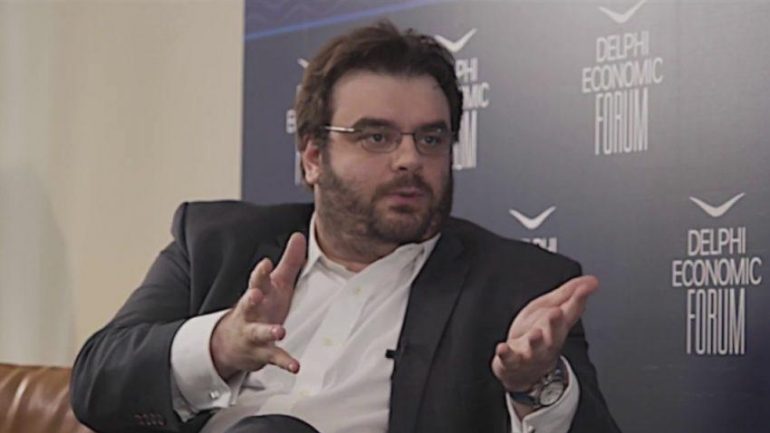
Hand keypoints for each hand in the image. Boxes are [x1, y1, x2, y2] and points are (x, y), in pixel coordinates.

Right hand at [210, 232, 306, 378]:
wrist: (234, 344)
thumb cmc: (262, 309)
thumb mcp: (276, 285)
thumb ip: (289, 262)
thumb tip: (300, 236)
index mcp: (258, 294)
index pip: (256, 280)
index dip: (260, 272)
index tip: (265, 262)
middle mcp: (251, 314)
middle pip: (249, 303)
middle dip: (251, 298)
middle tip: (255, 293)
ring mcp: (254, 334)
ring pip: (259, 332)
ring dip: (268, 331)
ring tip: (280, 331)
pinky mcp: (262, 353)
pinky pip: (274, 357)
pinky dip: (285, 362)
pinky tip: (295, 366)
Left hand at [491, 275, 597, 392]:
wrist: (521, 368)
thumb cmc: (538, 334)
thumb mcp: (551, 308)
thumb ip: (569, 294)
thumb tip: (593, 281)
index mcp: (557, 327)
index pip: (570, 312)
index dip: (578, 300)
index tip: (584, 288)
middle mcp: (547, 342)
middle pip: (555, 335)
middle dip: (556, 324)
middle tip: (557, 312)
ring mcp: (530, 354)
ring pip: (535, 349)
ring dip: (535, 342)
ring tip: (536, 333)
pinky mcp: (512, 361)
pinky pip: (509, 359)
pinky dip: (505, 355)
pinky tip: (501, 347)